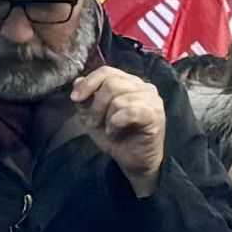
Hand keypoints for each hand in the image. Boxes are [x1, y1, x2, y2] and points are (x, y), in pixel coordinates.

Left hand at [66, 66, 166, 190]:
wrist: (132, 161)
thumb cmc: (115, 136)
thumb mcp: (92, 116)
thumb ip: (86, 98)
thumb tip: (77, 81)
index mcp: (129, 82)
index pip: (107, 71)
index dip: (88, 83)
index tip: (75, 99)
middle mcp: (143, 86)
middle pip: (111, 83)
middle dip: (96, 105)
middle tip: (93, 122)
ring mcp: (152, 99)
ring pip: (119, 98)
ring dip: (106, 117)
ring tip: (108, 129)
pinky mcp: (155, 115)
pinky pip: (130, 111)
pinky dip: (116, 122)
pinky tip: (114, 132)